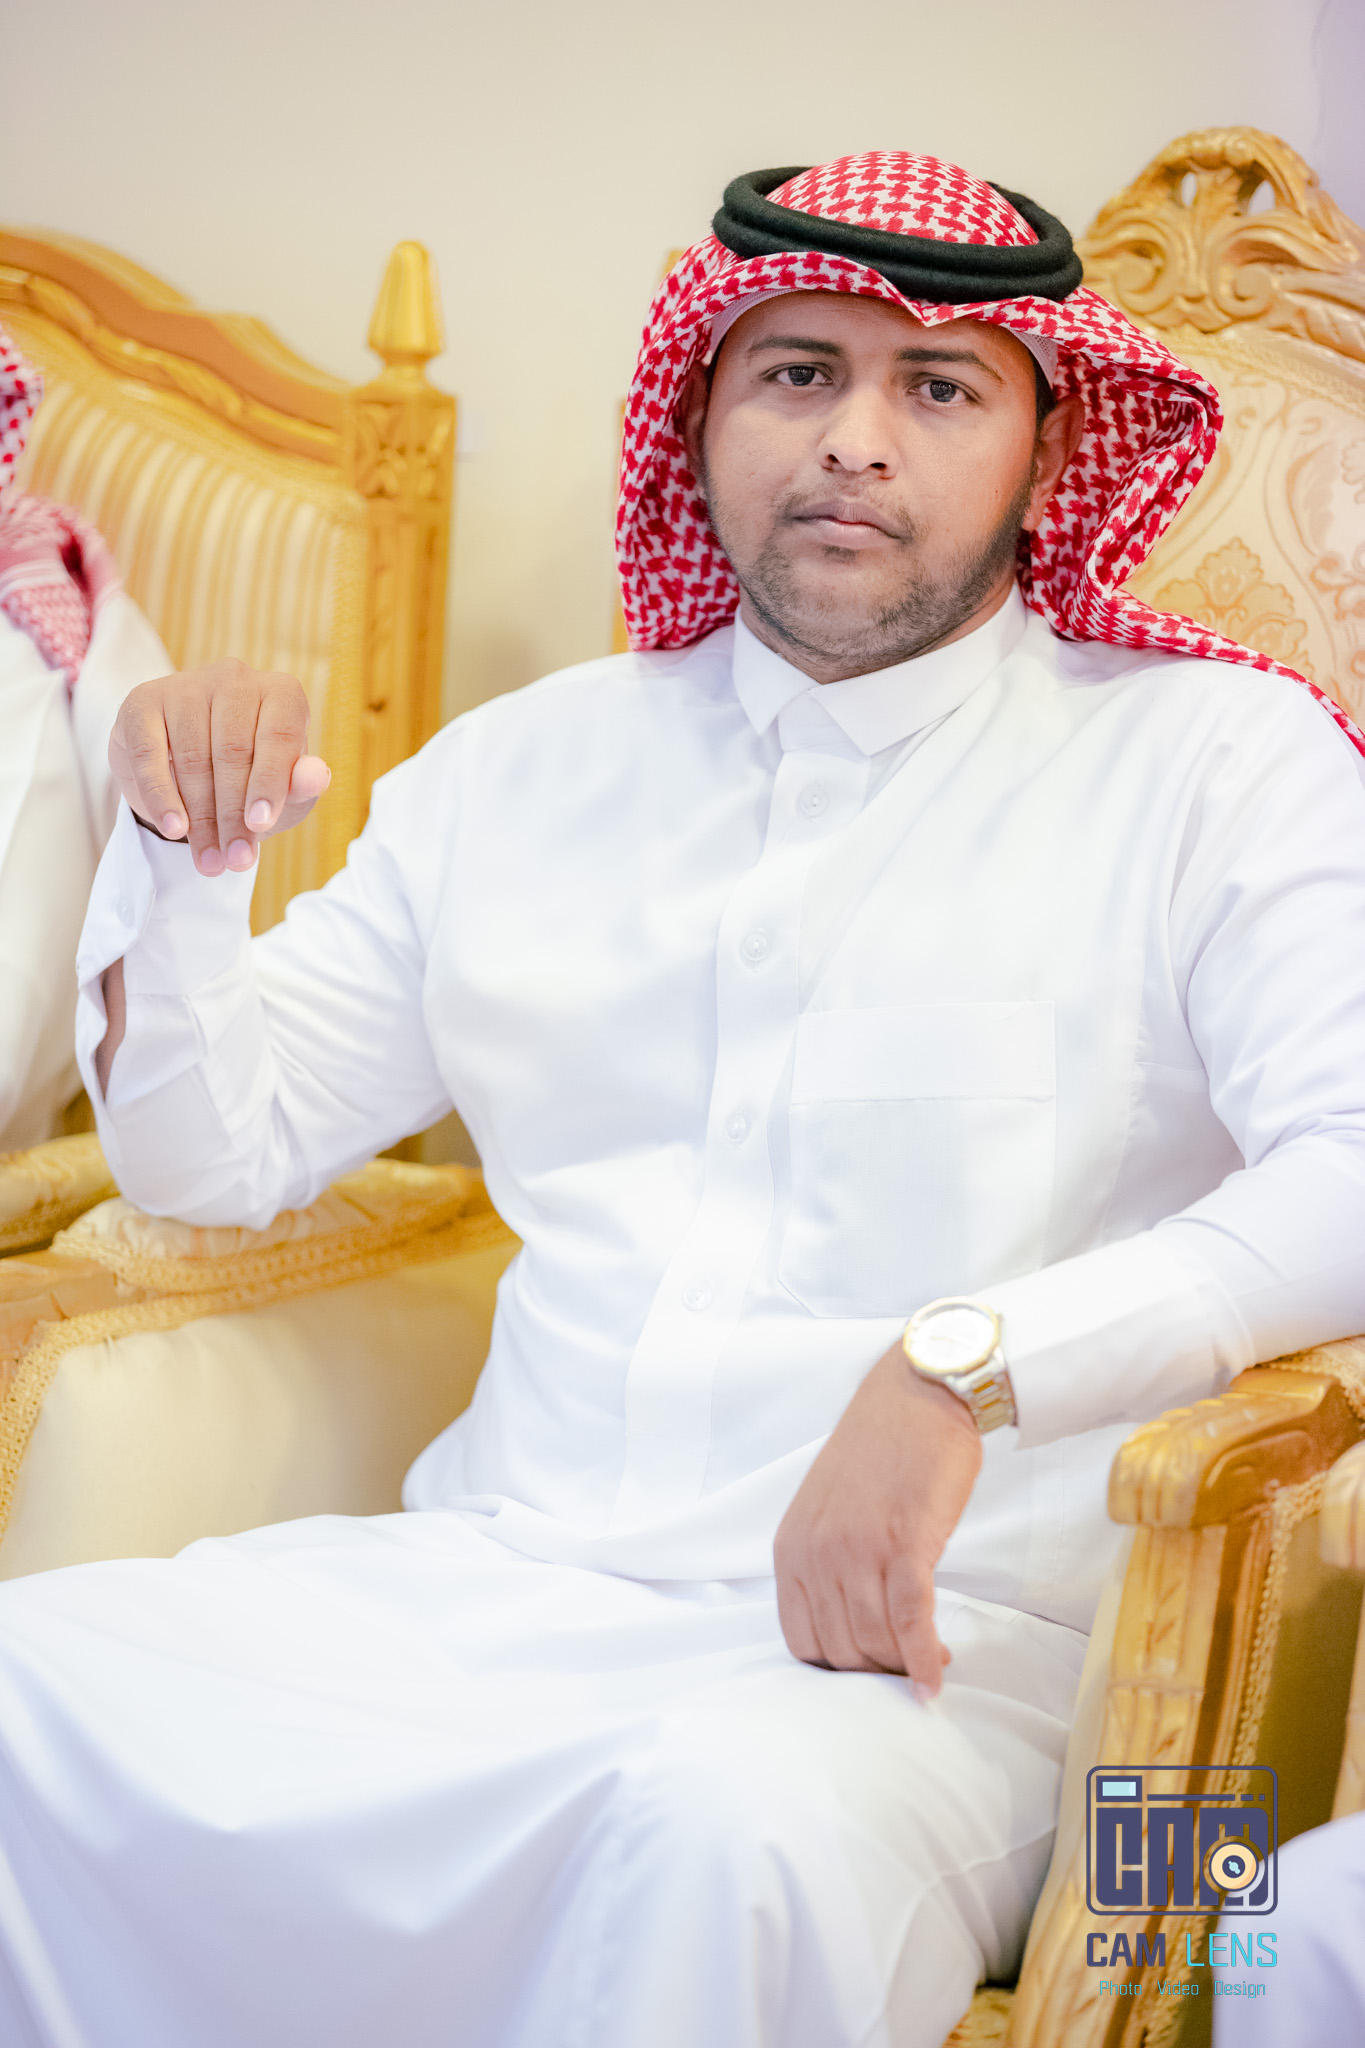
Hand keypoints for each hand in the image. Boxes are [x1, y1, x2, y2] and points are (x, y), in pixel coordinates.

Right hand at [109, 658, 330, 875]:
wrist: (187, 775)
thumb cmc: (249, 781)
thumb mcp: (284, 793)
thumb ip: (301, 785)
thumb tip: (316, 775)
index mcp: (280, 693)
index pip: (278, 736)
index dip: (270, 784)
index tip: (261, 826)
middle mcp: (234, 678)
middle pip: (233, 752)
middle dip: (233, 815)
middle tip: (235, 861)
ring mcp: (186, 685)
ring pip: (192, 757)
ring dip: (200, 818)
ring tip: (209, 861)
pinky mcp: (143, 701)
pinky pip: (149, 754)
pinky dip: (161, 796)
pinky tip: (173, 828)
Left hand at [773, 1345, 982, 1693]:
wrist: (918, 1395)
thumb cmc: (881, 1449)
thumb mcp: (828, 1509)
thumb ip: (828, 1563)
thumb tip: (855, 1622)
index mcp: (790, 1548)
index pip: (802, 1642)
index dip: (839, 1669)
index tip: (870, 1669)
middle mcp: (816, 1554)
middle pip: (842, 1651)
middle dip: (878, 1671)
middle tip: (910, 1666)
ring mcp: (858, 1551)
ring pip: (876, 1642)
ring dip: (905, 1666)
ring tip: (931, 1658)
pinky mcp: (905, 1545)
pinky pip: (910, 1622)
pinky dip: (923, 1658)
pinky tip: (936, 1676)